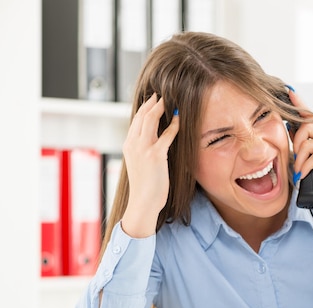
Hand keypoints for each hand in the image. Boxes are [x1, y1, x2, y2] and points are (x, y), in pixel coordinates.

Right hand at [121, 94, 178, 237]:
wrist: (143, 202)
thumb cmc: (146, 186)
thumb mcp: (141, 165)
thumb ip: (144, 151)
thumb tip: (155, 143)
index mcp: (128, 145)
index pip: (135, 121)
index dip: (144, 108)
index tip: (152, 100)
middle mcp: (133, 144)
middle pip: (142, 116)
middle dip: (152, 103)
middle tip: (161, 95)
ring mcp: (143, 149)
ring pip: (150, 120)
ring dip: (160, 108)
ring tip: (169, 100)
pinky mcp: (155, 155)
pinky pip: (166, 135)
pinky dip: (174, 125)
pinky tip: (179, 119)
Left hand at [289, 90, 312, 230]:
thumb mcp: (307, 161)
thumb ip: (300, 146)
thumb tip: (289, 129)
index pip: (310, 115)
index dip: (300, 103)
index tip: (289, 91)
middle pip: (307, 126)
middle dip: (295, 142)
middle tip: (294, 159)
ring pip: (309, 142)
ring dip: (299, 159)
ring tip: (298, 171)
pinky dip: (306, 166)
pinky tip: (303, 174)